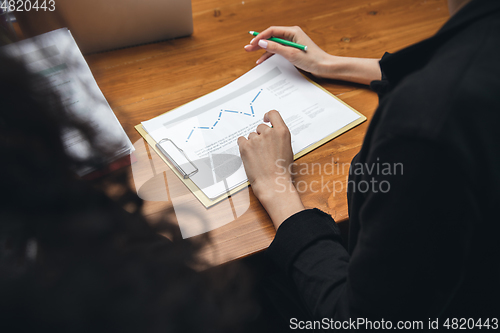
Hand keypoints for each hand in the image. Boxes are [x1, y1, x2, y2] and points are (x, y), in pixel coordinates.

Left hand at [238, 110, 303, 228]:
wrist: (273, 183)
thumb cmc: (282, 171)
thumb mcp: (288, 150)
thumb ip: (280, 138)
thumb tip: (272, 134)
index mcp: (282, 132)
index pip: (273, 114)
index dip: (268, 116)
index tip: (265, 119)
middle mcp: (268, 133)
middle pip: (260, 127)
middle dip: (260, 136)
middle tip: (263, 150)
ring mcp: (256, 139)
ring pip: (251, 136)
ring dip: (253, 143)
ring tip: (258, 157)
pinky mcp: (245, 146)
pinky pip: (241, 140)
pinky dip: (244, 146)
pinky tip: (249, 155)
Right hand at [244, 26, 381, 84]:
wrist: (324, 67)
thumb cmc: (312, 59)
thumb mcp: (291, 54)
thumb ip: (275, 48)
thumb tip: (262, 43)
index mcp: (292, 31)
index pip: (272, 31)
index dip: (260, 37)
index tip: (252, 43)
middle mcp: (291, 35)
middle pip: (271, 37)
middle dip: (259, 43)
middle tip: (247, 48)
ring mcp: (292, 43)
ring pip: (273, 44)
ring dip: (263, 50)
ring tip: (252, 54)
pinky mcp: (292, 50)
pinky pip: (278, 50)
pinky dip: (270, 54)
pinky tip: (262, 60)